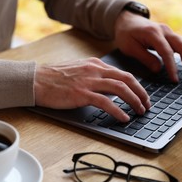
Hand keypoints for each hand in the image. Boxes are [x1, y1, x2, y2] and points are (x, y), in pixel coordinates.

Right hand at [34, 58, 150, 121]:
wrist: (35, 80)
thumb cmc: (53, 78)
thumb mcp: (77, 70)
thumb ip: (92, 75)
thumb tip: (106, 87)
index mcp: (94, 64)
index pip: (122, 73)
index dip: (136, 85)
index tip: (141, 95)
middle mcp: (94, 70)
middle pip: (127, 79)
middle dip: (141, 92)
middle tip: (147, 104)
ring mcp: (88, 81)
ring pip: (121, 89)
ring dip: (134, 100)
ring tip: (140, 111)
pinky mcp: (81, 94)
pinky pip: (106, 102)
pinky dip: (118, 110)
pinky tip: (124, 117)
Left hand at [115, 11, 181, 82]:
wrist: (127, 21)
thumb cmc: (126, 35)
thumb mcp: (129, 47)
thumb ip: (144, 58)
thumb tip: (158, 70)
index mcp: (153, 33)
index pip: (166, 52)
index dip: (172, 67)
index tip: (175, 80)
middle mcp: (165, 31)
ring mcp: (170, 32)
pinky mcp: (172, 35)